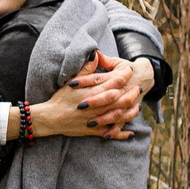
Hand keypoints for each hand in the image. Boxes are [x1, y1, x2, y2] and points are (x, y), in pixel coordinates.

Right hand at [32, 52, 146, 140]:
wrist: (50, 118)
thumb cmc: (60, 99)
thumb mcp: (72, 82)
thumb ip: (86, 69)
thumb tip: (95, 54)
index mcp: (92, 93)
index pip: (113, 82)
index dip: (124, 76)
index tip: (130, 70)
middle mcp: (97, 106)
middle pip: (120, 99)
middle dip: (131, 93)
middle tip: (139, 88)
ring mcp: (97, 120)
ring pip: (119, 116)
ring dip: (131, 111)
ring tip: (138, 106)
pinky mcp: (93, 131)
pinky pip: (111, 133)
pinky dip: (121, 134)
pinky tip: (130, 132)